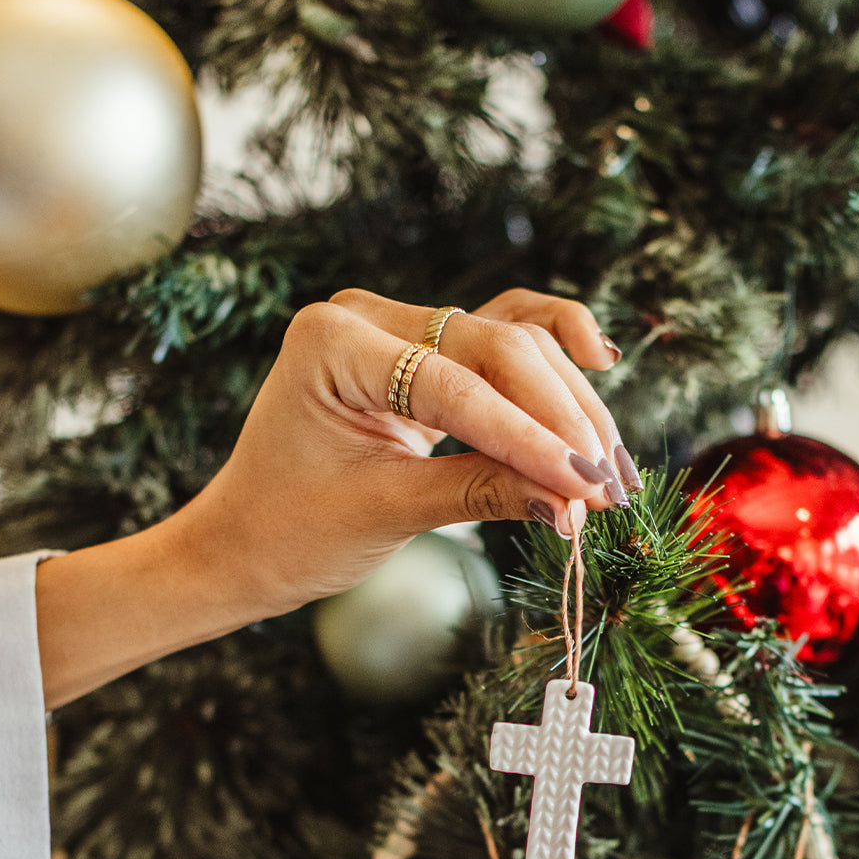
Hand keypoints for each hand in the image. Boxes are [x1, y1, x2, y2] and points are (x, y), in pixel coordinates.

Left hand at [174, 286, 640, 617]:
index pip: (457, 385)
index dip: (530, 437)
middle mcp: (369, 317)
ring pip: (512, 342)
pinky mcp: (423, 352)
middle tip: (607, 486)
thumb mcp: (387, 513)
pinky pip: (499, 341)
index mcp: (335, 342)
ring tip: (611, 469)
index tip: (585, 486)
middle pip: (498, 346)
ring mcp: (399, 326)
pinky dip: (548, 361)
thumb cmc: (293, 529)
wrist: (247, 541)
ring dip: (567, 401)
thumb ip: (482, 494)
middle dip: (560, 420)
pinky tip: (598, 361)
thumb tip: (573, 502)